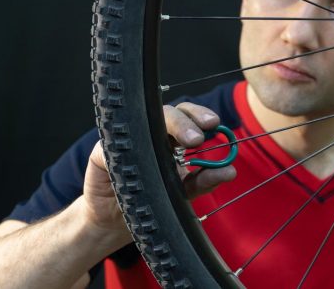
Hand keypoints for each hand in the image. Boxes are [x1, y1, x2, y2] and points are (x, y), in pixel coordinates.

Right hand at [81, 102, 235, 240]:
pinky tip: (142, 152)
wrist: (117, 221)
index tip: (216, 124)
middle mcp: (150, 133)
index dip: (200, 115)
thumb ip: (204, 181)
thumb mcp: (183, 192)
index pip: (188, 117)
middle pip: (168, 113)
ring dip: (166, 128)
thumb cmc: (152, 199)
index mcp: (171, 138)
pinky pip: (114, 143)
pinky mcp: (103, 151)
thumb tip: (230, 171)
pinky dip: (128, 145)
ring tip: (188, 142)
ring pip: (144, 120)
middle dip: (186, 121)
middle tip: (199, 138)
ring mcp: (126, 138)